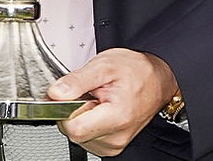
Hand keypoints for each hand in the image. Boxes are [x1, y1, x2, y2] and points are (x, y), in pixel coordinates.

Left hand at [49, 48, 177, 155]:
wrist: (157, 80)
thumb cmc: (136, 71)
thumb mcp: (105, 65)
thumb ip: (78, 80)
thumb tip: (56, 94)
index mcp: (117, 117)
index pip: (74, 128)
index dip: (66, 110)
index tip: (74, 95)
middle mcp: (116, 137)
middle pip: (74, 133)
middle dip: (75, 111)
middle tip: (91, 94)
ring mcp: (114, 144)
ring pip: (79, 136)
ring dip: (82, 117)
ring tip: (99, 100)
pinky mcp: (112, 146)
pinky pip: (87, 138)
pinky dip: (88, 123)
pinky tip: (101, 110)